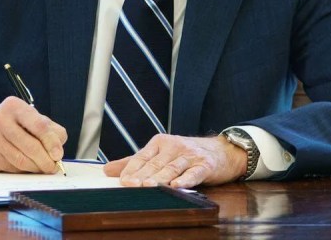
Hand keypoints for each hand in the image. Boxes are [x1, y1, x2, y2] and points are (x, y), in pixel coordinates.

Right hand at [0, 96, 66, 173]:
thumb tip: (58, 151)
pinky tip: (27, 167)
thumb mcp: (33, 119)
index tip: (58, 155)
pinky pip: (11, 168)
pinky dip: (23, 171)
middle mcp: (0, 119)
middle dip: (45, 160)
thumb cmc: (15, 126)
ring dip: (36, 168)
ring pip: (21, 160)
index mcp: (14, 106)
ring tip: (43, 168)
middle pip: (30, 146)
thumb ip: (51, 130)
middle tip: (53, 167)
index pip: (39, 125)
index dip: (51, 142)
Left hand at [103, 134, 246, 187]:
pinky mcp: (205, 165)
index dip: (132, 169)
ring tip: (148, 186)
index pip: (142, 157)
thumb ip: (135, 162)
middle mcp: (174, 146)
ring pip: (172, 168)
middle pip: (155, 164)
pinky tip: (177, 186)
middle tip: (130, 186)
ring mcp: (190, 155)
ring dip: (160, 178)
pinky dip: (185, 180)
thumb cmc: (187, 154)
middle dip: (142, 175)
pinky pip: (194, 173)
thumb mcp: (161, 153)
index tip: (121, 181)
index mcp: (160, 143)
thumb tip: (107, 169)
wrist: (222, 151)